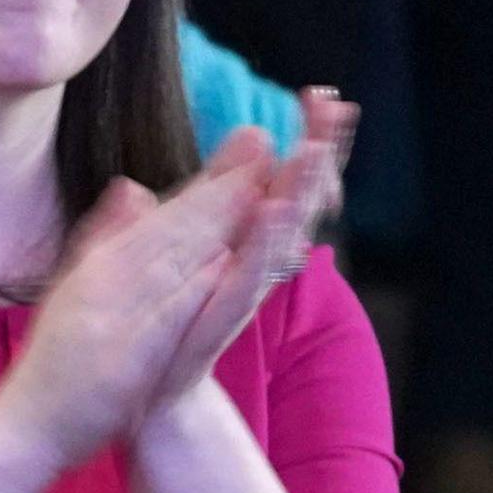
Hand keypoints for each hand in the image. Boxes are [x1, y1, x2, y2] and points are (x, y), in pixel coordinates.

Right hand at [0, 154, 266, 473]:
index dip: (208, 180)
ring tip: (256, 186)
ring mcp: (109, 321)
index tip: (248, 144)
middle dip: (219, 187)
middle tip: (263, 143)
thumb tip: (133, 186)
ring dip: (212, 224)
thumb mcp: (76, 290)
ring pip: (169, 265)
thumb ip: (106, 240)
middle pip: (170, 231)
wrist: (22, 429)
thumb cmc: (54, 367)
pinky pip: (158, 319)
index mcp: (97, 269)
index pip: (161, 219)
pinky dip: (188, 290)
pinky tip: (219, 265)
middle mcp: (101, 285)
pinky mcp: (119, 360)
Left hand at [140, 104, 351, 415]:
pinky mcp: (223, 317)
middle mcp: (254, 262)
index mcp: (243, 240)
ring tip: (314, 148)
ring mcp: (243, 289)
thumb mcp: (179, 249)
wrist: (155, 398)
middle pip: (294, 197)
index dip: (304, 140)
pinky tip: (273, 212)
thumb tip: (227, 153)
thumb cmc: (173, 325)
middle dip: (316, 153)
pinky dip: (262, 246)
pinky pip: (249, 277)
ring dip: (297, 191)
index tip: (322, 94)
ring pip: (281, 232)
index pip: (281, 179)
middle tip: (337, 106)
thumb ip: (199, 202)